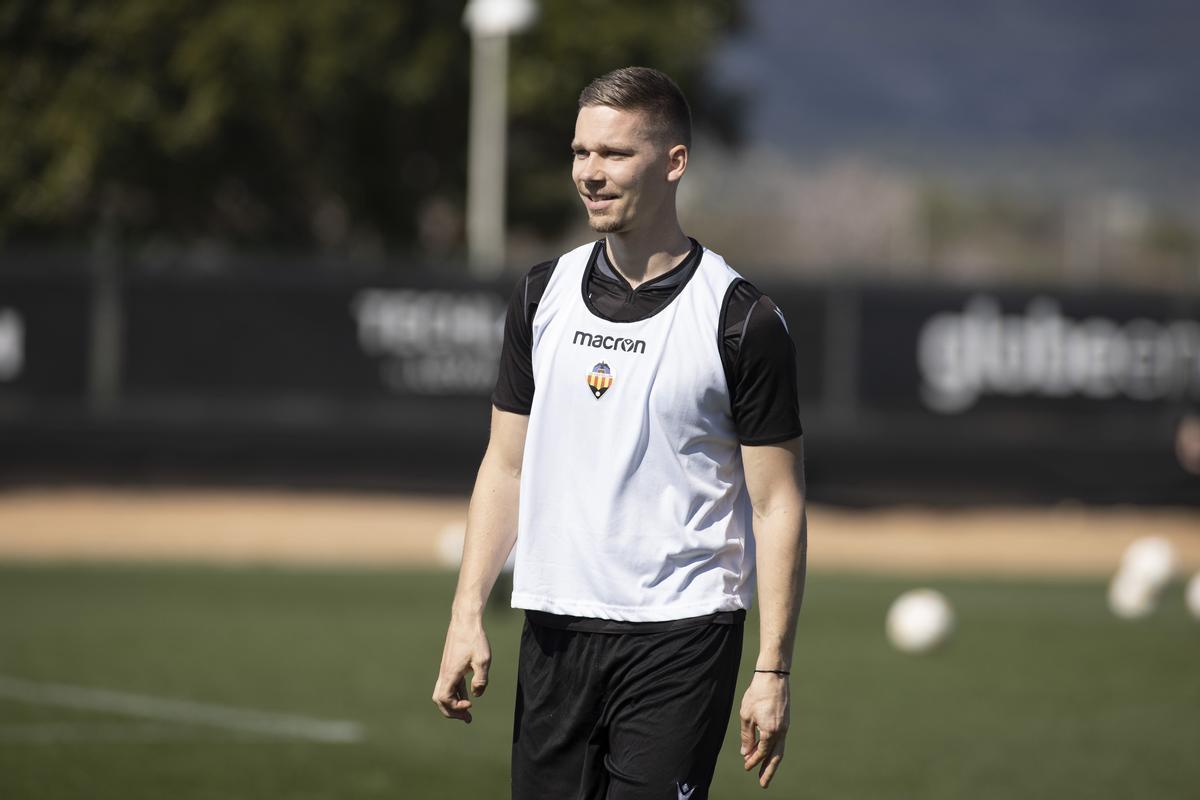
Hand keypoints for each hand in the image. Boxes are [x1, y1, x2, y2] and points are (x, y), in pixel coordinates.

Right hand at [432, 617, 491, 723]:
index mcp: (450, 674)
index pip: (444, 700)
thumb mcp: (483, 661)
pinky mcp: (451, 664)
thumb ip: (481, 681)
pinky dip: (457, 693)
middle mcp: (444, 673)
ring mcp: (446, 668)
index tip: (471, 705)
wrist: (465, 620)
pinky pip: (451, 684)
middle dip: (452, 711)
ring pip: (445, 692)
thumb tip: (477, 695)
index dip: (456, 707)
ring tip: (468, 714)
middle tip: (466, 718)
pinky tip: (469, 697)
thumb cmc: (474, 639)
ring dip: (455, 704)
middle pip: (440, 700)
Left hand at [739, 671, 789, 787]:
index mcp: (771, 731)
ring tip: (766, 773)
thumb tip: (745, 752)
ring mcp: (785, 727)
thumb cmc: (757, 694)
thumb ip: (746, 736)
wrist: (773, 677)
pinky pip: (780, 741)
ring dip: (772, 762)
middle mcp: (781, 732)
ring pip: (780, 750)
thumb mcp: (746, 716)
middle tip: (763, 784)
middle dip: (768, 771)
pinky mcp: (786, 722)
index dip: (753, 760)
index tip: (746, 766)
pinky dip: (773, 749)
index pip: (761, 752)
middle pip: (775, 757)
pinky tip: (767, 751)